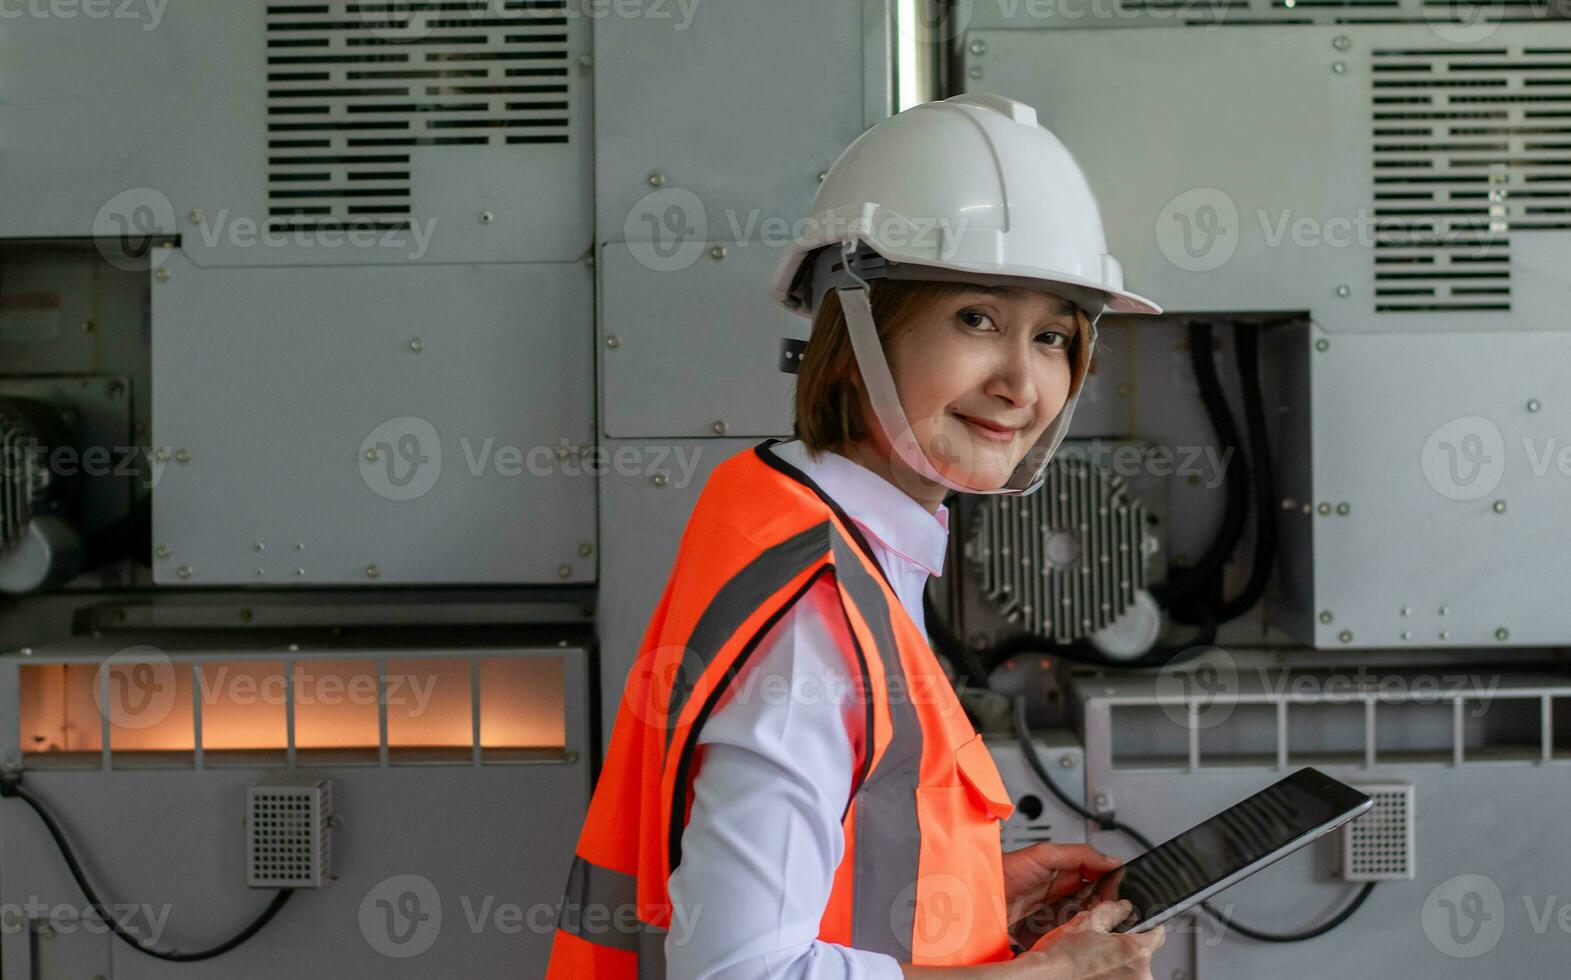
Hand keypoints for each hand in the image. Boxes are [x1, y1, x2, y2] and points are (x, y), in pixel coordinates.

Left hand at [1001, 843, 1123, 949]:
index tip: (1120, 891)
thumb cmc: (1003, 871)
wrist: (975, 898)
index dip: (1110, 884)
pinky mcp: (1042, 936)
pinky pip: (1063, 940)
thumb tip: (1111, 859)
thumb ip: (1079, 854)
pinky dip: (1068, 941)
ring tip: (1087, 923)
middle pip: (1093, 904)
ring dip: (1086, 925)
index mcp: (1064, 872)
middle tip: (1106, 911)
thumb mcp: (1044, 854)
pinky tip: (1070, 938)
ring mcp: (1052, 917)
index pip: (1098, 879)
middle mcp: (1060, 895)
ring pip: (1081, 924)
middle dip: (1102, 908)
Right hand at [1020, 899, 1164, 979]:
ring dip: (1120, 966)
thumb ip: (1112, 910)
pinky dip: (1114, 977)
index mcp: (1137, 951)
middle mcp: (1142, 975)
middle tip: (1105, 946)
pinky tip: (1095, 973)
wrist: (1047, 979)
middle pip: (1144, 954)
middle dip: (1128, 948)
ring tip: (1095, 962)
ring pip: (1133, 971)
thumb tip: (1124, 906)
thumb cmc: (1064, 957)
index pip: (1159, 934)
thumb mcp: (1087, 922)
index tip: (1142, 926)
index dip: (1148, 926)